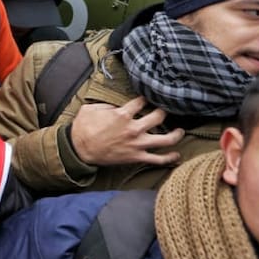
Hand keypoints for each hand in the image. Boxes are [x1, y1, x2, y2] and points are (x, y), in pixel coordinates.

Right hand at [69, 96, 184, 166]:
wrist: (79, 149)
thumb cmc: (83, 128)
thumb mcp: (91, 109)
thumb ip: (107, 105)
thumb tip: (117, 106)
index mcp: (122, 114)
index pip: (141, 102)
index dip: (146, 98)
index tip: (148, 98)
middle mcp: (133, 128)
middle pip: (159, 117)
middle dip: (164, 112)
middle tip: (165, 111)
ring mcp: (137, 144)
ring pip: (166, 139)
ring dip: (176, 134)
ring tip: (180, 131)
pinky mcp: (136, 157)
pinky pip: (158, 159)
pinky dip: (169, 158)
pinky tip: (176, 155)